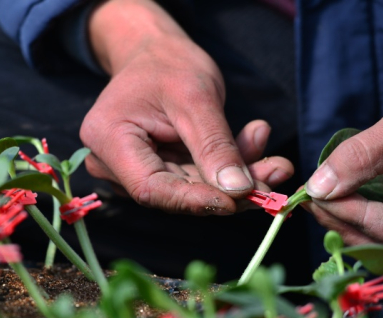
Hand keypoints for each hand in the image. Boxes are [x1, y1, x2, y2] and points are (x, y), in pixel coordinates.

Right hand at [80, 0, 293, 214]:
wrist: (155, 53)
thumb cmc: (167, 64)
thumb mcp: (196, 97)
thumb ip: (215, 146)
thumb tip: (239, 191)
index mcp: (108, 141)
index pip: (151, 188)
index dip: (196, 200)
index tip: (240, 198)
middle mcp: (111, 164)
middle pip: (173, 194)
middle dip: (227, 189)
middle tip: (274, 174)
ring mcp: (132, 171)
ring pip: (189, 190)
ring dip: (235, 179)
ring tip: (274, 161)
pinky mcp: (156, 172)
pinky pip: (194, 180)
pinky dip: (226, 169)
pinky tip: (255, 147)